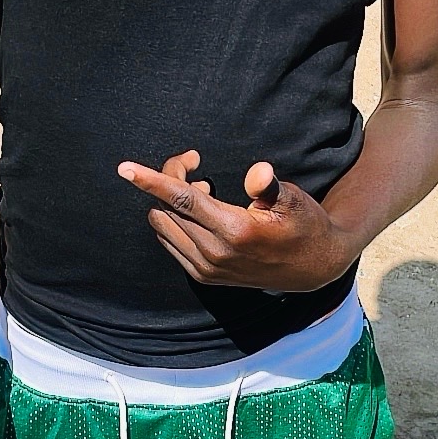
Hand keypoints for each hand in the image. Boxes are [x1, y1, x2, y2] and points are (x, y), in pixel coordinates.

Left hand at [117, 149, 354, 292]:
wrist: (313, 269)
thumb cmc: (305, 225)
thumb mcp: (294, 200)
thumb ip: (269, 187)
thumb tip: (257, 172)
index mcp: (235, 230)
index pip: (183, 199)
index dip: (152, 180)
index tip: (124, 168)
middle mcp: (214, 253)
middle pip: (167, 208)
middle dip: (170, 179)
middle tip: (194, 161)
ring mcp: (206, 268)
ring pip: (163, 226)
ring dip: (169, 202)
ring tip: (203, 187)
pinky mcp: (204, 276)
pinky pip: (170, 242)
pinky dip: (173, 221)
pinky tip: (199, 209)